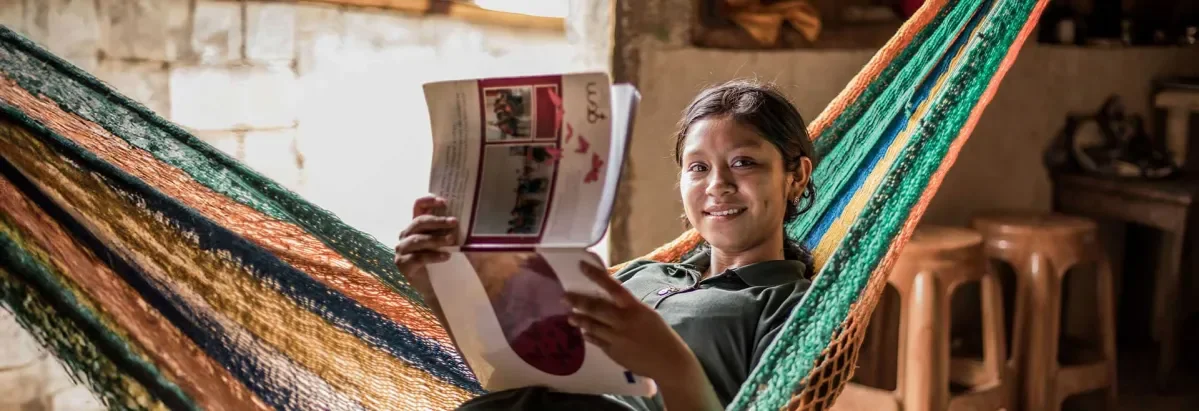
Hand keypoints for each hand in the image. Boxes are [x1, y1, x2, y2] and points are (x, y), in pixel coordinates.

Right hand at [394, 195, 457, 298]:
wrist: (439, 288)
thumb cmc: (445, 261)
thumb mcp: (450, 243)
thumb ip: (451, 230)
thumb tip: (464, 218)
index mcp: (417, 226)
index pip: (417, 207)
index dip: (428, 201)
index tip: (443, 201)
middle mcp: (406, 235)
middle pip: (419, 222)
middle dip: (437, 221)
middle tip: (454, 222)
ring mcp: (402, 250)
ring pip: (417, 240)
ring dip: (436, 239)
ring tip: (451, 241)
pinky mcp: (402, 264)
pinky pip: (417, 257)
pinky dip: (433, 256)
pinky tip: (446, 257)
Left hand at [564, 260, 695, 381]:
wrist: (668, 361)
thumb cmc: (660, 334)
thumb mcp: (646, 314)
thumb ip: (628, 307)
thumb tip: (609, 299)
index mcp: (634, 308)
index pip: (612, 287)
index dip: (596, 275)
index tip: (581, 266)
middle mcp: (623, 321)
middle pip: (596, 308)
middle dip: (578, 301)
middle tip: (564, 297)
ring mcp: (616, 338)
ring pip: (591, 326)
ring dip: (579, 319)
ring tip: (570, 316)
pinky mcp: (613, 353)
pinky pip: (596, 341)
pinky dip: (589, 335)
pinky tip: (583, 332)